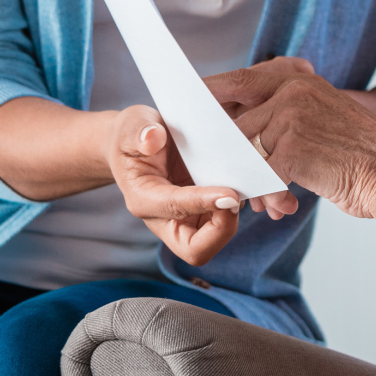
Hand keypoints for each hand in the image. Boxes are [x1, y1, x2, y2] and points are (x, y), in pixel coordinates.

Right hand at [106, 105, 240, 265]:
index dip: (204, 203)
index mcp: (143, 199)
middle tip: (238, 198)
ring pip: (212, 240)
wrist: (135, 145)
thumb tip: (153, 138)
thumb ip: (140, 131)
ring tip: (244, 188)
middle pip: (195, 249)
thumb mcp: (131, 125)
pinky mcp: (197, 214)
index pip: (175, 209)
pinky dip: (233, 209)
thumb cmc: (131, 136)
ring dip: (231, 220)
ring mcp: (181, 220)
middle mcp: (162, 219)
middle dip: (222, 230)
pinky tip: (241, 185)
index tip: (230, 194)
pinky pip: (219, 224)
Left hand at [205, 57, 316, 219]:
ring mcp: (290, 117)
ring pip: (245, 152)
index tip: (189, 103)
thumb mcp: (323, 113)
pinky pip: (259, 175)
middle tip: (221, 175)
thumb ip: (285, 111)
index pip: (240, 79)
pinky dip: (265, 195)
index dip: (212, 92)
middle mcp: (291, 90)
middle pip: (235, 122)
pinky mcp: (292, 148)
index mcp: (297, 78)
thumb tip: (242, 127)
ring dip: (250, 182)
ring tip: (265, 203)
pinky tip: (282, 208)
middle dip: (226, 153)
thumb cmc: (358, 152)